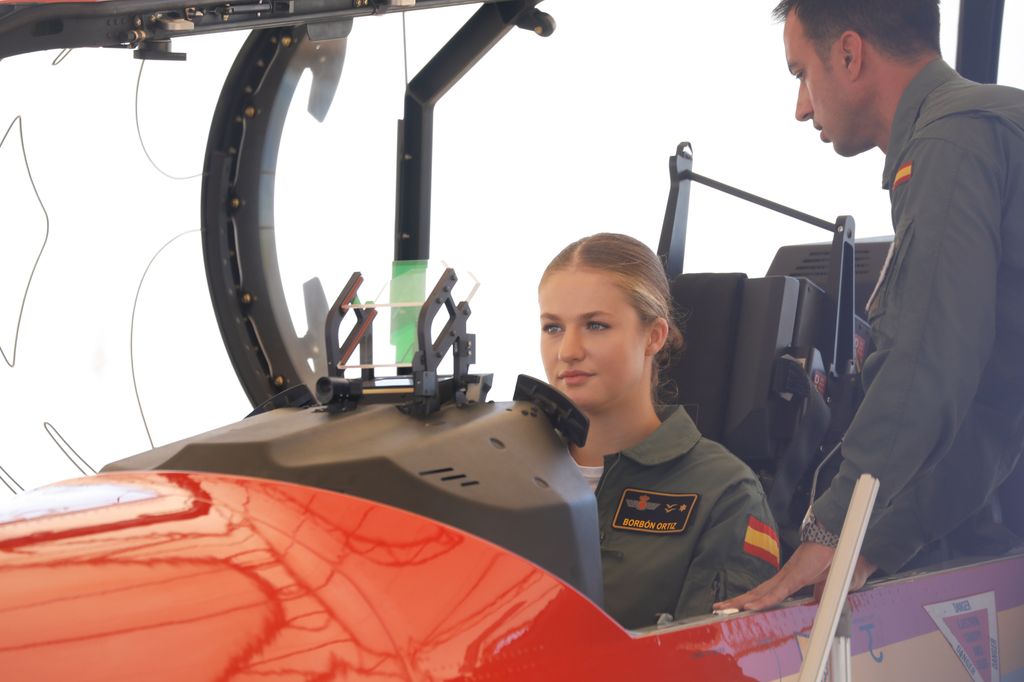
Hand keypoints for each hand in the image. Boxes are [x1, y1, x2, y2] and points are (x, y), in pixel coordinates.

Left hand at [714, 542, 833, 610]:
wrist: (834, 542)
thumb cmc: (829, 558)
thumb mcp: (824, 582)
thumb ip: (818, 592)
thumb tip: (816, 601)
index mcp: (787, 580)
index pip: (763, 593)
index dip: (750, 600)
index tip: (737, 606)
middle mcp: (781, 579)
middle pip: (754, 593)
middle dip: (736, 601)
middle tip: (717, 607)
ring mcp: (786, 578)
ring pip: (759, 594)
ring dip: (742, 602)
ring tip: (724, 608)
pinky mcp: (793, 578)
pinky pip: (776, 594)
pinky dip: (763, 601)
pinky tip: (749, 607)